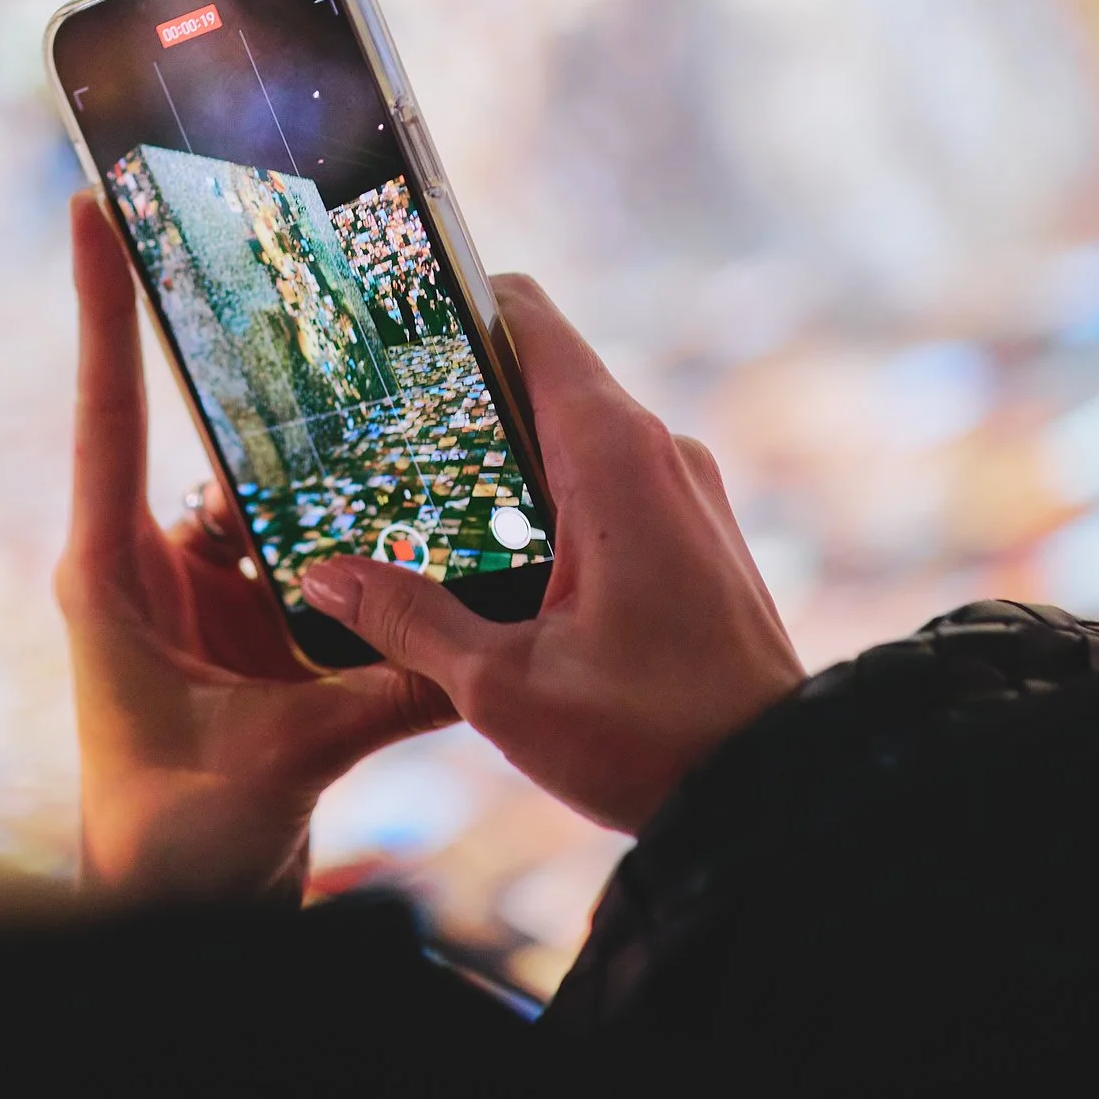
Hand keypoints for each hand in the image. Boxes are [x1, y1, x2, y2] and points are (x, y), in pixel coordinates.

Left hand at [57, 192, 455, 898]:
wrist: (177, 905)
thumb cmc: (176, 842)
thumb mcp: (283, 759)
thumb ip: (381, 697)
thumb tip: (482, 650)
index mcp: (111, 573)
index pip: (106, 414)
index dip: (100, 307)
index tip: (88, 204)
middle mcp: (148, 562)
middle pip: (202, 430)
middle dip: (254, 361)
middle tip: (293, 264)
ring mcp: (200, 586)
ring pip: (271, 486)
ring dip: (328, 458)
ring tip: (395, 388)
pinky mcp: (249, 618)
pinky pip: (307, 544)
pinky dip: (355, 527)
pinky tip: (418, 498)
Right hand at [297, 275, 803, 833]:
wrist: (777, 793)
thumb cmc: (652, 739)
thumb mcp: (504, 688)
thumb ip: (409, 618)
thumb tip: (321, 577)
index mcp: (615, 455)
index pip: (526, 319)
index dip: (451, 304)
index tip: (383, 324)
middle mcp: (658, 450)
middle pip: (538, 374)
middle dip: (453, 397)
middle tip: (365, 428)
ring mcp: (683, 489)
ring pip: (568, 434)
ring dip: (494, 457)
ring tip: (406, 497)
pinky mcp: (693, 532)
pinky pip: (604, 483)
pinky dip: (540, 497)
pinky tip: (481, 554)